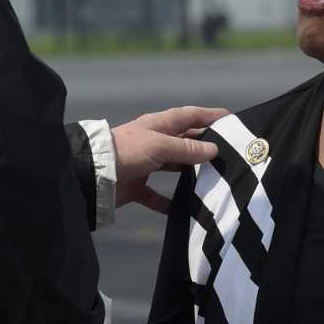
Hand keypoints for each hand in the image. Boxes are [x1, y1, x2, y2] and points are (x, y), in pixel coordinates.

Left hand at [111, 107, 225, 214]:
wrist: (93, 174)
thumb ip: (186, 149)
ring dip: (190, 173)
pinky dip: (167, 202)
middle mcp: (153, 142)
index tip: (230, 119)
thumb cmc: (127, 151)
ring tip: (213, 179)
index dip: (209, 115)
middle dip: (204, 145)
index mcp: (158, 125)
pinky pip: (156, 195)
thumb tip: (213, 149)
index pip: (189, 116)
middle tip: (228, 153)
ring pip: (174, 167)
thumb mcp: (160, 145)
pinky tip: (181, 208)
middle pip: (184, 141)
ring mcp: (145, 164)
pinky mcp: (136, 185)